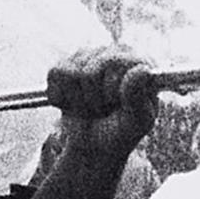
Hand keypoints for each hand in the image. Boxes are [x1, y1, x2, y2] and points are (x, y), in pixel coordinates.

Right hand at [41, 46, 160, 145]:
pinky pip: (56, 73)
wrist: (93, 145)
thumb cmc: (120, 132)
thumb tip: (143, 70)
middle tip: (103, 109)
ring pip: (72, 72)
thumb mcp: (136, 122)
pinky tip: (74, 102)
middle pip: (91, 70)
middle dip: (94, 98)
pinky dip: (61, 96)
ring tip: (91, 106)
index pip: (119, 63)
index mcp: (139, 63)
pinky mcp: (67, 63)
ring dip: (78, 100)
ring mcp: (91, 55)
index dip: (112, 90)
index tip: (118, 105)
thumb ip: (140, 98)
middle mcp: (117, 52)